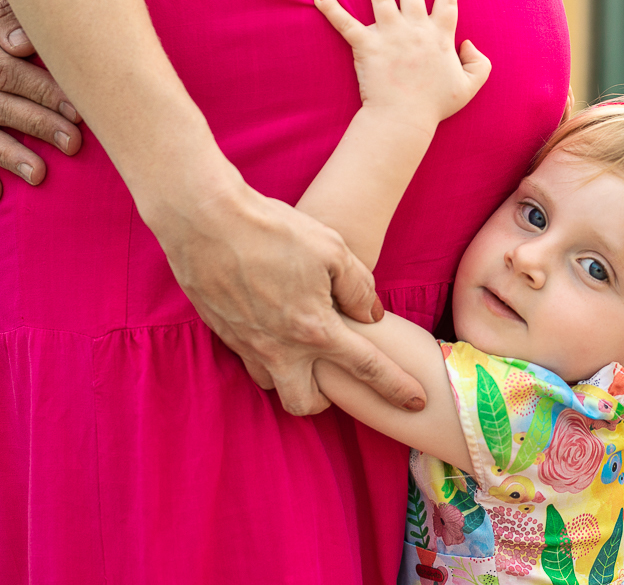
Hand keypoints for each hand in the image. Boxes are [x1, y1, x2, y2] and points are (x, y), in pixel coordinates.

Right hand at [157, 177, 426, 415]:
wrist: (206, 220)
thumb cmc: (273, 229)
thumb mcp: (333, 249)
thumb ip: (359, 287)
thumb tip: (372, 315)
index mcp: (315, 329)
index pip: (368, 368)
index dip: (397, 387)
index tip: (417, 400)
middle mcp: (280, 348)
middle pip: (306, 404)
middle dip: (325, 401)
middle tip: (335, 375)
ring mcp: (247, 344)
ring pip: (272, 385)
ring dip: (290, 376)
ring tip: (301, 349)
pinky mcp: (222, 332)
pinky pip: (248, 359)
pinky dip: (265, 352)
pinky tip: (271, 324)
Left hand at [314, 0, 490, 127]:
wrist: (403, 120)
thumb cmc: (435, 106)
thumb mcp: (470, 86)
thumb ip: (480, 64)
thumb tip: (469, 44)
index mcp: (441, 36)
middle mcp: (415, 29)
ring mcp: (389, 35)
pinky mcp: (366, 46)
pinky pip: (345, 23)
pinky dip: (331, 8)